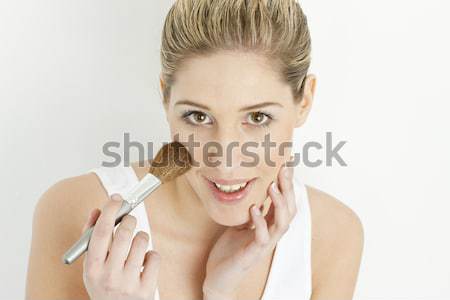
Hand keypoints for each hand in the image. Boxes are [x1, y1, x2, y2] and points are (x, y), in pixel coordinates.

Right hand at [82, 194, 160, 299]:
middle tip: (130, 219)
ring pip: (142, 242)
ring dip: (141, 236)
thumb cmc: (104, 284)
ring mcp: (128, 284)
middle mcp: (109, 277)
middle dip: (130, 220)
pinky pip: (154, 256)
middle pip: (125, 233)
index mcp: (92, 269)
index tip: (116, 198)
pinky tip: (144, 262)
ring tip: (137, 244)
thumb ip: (91, 238)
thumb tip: (97, 210)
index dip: (110, 211)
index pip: (101, 232)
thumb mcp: (92, 266)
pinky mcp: (146, 289)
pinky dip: (151, 255)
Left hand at [202, 164, 296, 299]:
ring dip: (280, 203)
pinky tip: (254, 209)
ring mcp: (264, 245)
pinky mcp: (252, 254)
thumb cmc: (230, 251)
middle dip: (288, 188)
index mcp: (269, 225)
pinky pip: (262, 238)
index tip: (287, 163)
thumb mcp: (240, 224)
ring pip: (282, 223)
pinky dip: (260, 222)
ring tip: (273, 186)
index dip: (288, 183)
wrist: (219, 277)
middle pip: (290, 209)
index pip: (285, 201)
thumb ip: (250, 211)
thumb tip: (252, 191)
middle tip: (284, 168)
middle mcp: (271, 234)